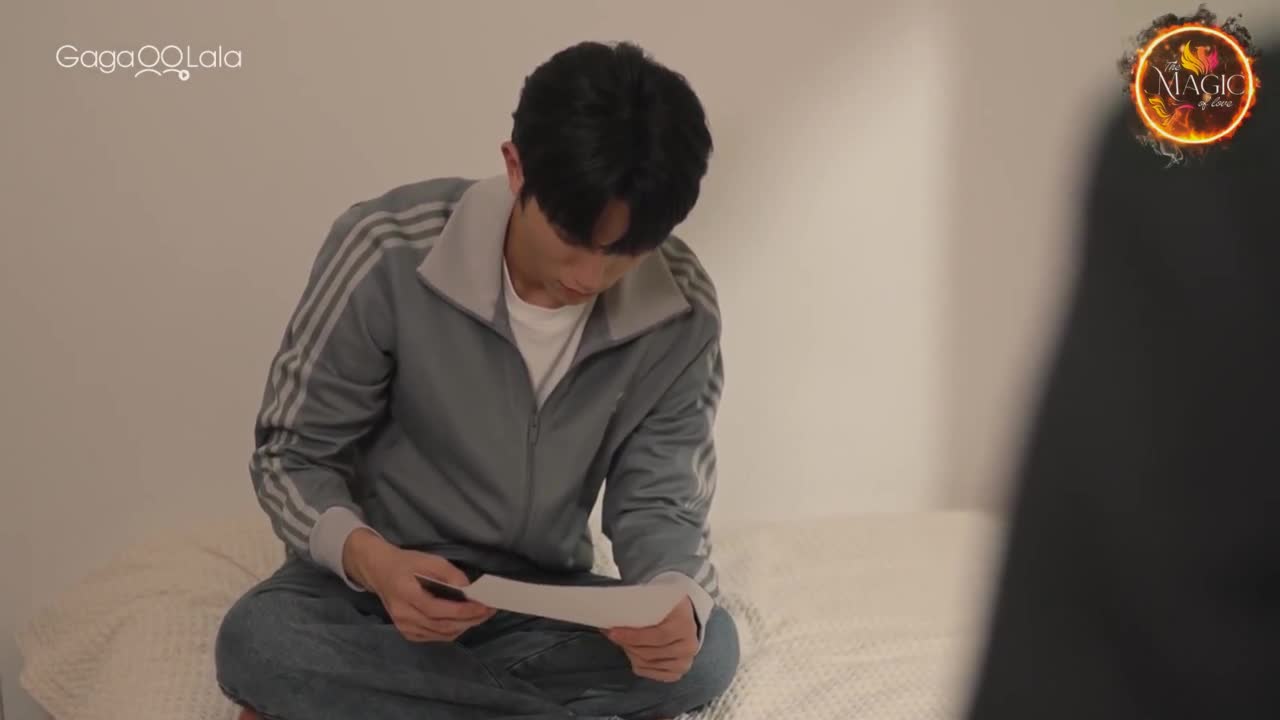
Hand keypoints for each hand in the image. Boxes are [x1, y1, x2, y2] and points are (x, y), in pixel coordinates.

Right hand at [342, 528, 494, 641]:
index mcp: (405, 594)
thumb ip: (450, 574)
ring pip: (441, 634)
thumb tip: (469, 589)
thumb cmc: (406, 563)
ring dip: (464, 626)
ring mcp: (404, 627)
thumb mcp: (428, 560)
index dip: (464, 611)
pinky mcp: (408, 633)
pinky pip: (435, 636)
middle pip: (442, 626)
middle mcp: (403, 615)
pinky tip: (463, 621)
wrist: (380, 572)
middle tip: (489, 611)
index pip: (438, 609)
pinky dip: (452, 631)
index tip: (485, 606)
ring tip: (480, 615)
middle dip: (470, 620)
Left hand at [604, 598, 698, 682]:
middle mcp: (689, 645)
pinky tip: (633, 654)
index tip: (613, 631)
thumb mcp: (658, 599)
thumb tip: (611, 615)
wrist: (685, 616)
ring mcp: (685, 661)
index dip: (633, 636)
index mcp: (685, 624)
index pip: (658, 636)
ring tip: (623, 643)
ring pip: (648, 664)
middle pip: (650, 653)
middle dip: (628, 645)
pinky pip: (652, 674)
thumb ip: (640, 606)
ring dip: (631, 654)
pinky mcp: (678, 671)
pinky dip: (639, 665)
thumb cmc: (668, 606)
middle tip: (614, 635)